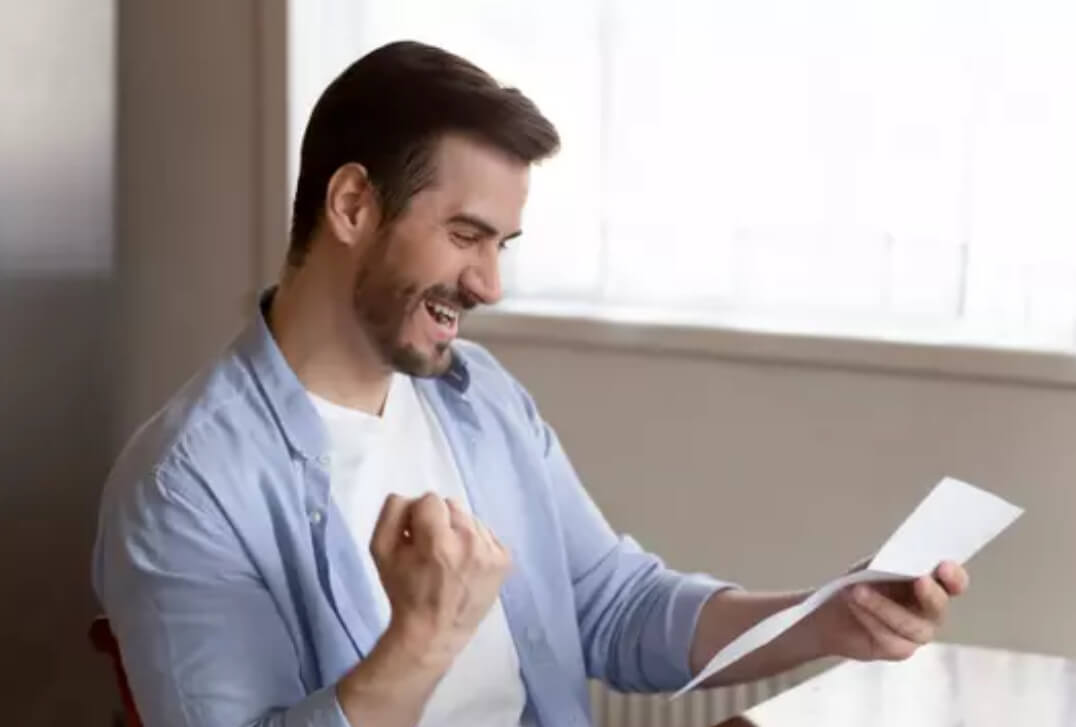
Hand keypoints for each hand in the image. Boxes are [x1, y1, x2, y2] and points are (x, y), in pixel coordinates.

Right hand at [370, 492, 511, 666]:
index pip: (430, 499)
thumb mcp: (380, 550)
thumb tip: (413, 499)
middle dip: (439, 522)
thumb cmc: (404, 591)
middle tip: (431, 549)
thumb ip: (393, 513)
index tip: (415, 538)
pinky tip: (465, 565)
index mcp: (437, 541)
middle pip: (452, 505)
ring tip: (449, 559)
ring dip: (458, 532)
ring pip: (471, 519)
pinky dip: (475, 544)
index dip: (418, 516)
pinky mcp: (505, 561)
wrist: (434, 631)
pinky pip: (487, 534)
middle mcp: (469, 543)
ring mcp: (491, 552)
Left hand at [814, 561, 969, 661]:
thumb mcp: (874, 565)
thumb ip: (892, 562)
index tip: (944, 567)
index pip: (955, 583)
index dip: (955, 577)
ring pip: (912, 625)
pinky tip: (855, 606)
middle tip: (919, 580)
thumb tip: (904, 557)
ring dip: (884, 606)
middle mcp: (931, 610)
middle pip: (939, 607)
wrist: (835, 613)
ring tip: (858, 591)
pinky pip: (890, 637)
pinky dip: (870, 618)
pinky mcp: (900, 649)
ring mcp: (918, 632)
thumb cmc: (861, 583)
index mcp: (932, 584)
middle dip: (930, 594)